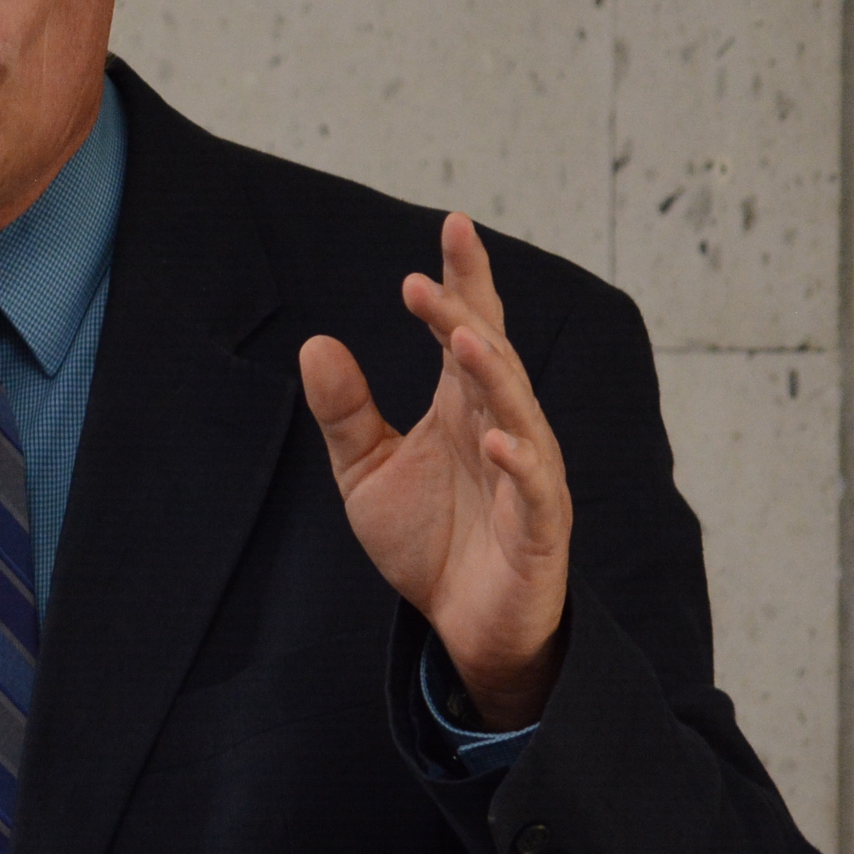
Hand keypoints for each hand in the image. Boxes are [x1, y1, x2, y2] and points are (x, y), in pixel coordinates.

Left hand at [299, 213, 570, 728]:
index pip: (470, 327)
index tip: (453, 224)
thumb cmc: (427, 541)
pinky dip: (520, 460)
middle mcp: (504, 426)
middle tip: (426, 282)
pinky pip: (536, 488)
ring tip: (465, 337)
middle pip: (491, 357)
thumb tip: (314, 344)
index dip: (465, 278)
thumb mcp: (366, 473)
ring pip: (519, 410)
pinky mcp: (540, 528)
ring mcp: (528, 475)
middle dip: (464, 316)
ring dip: (494, 373)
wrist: (461, 629)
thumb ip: (345, 413)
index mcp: (464, 405)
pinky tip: (496, 437)